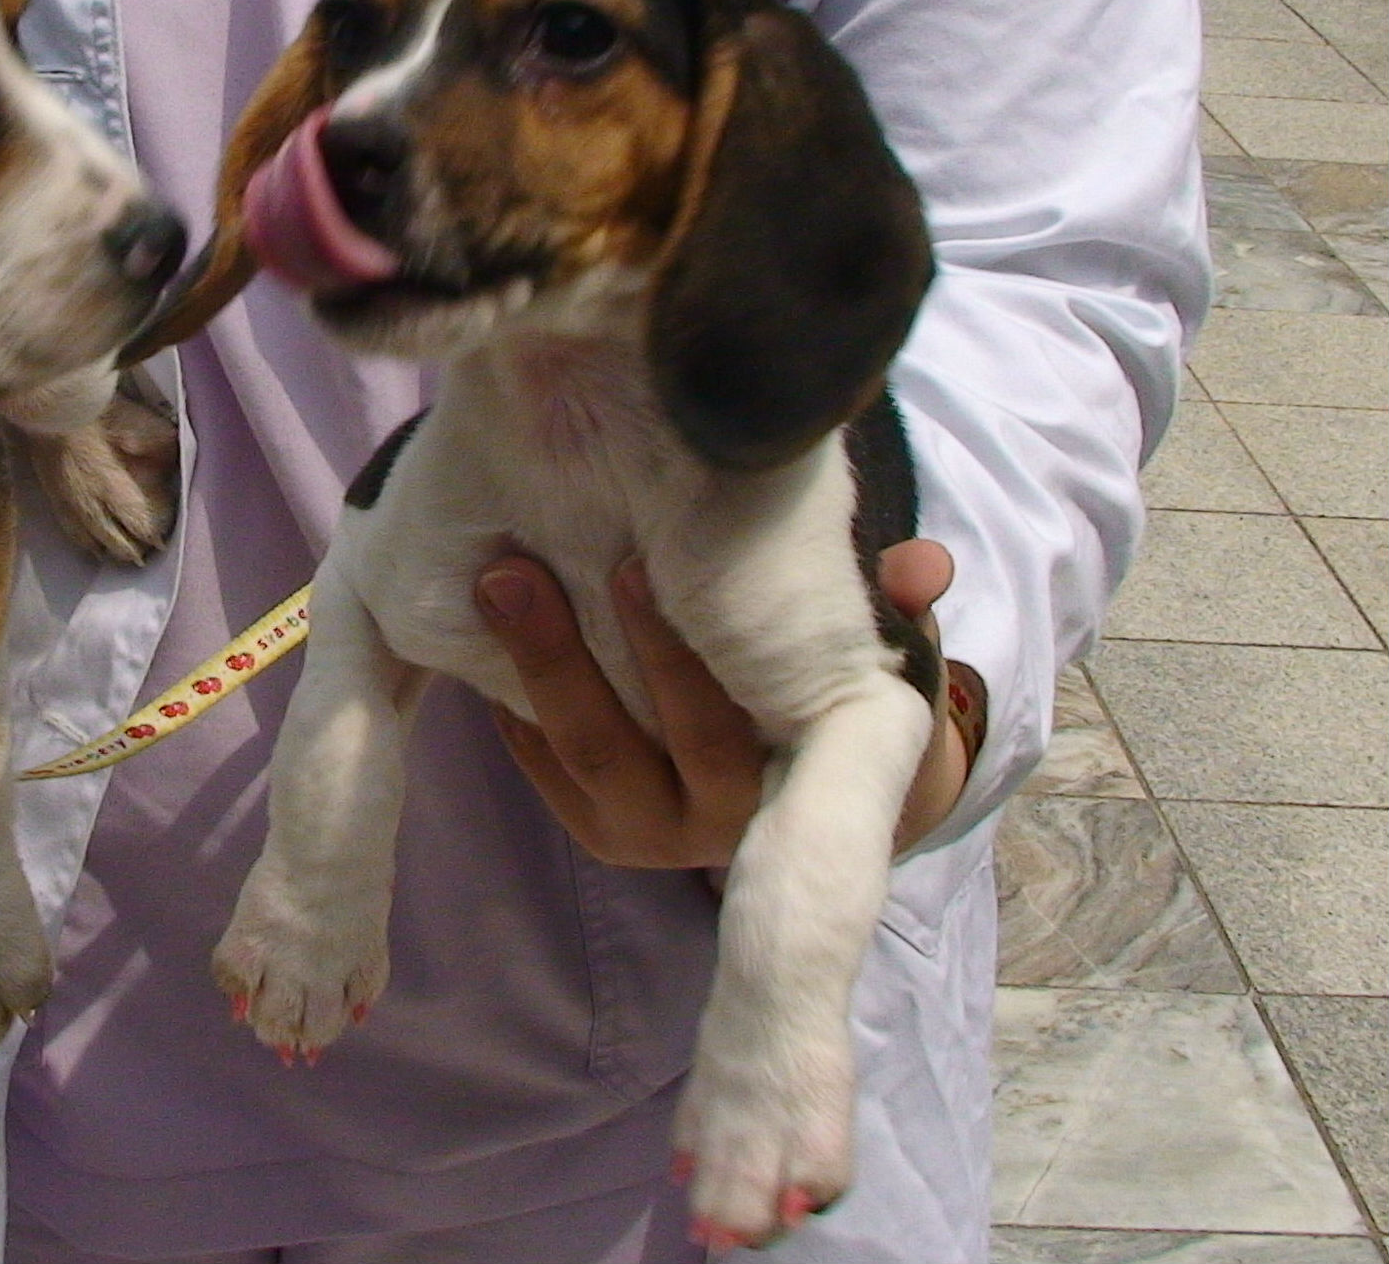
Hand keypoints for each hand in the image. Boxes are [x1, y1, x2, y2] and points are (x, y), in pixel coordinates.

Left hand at [474, 541, 969, 869]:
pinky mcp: (595, 827)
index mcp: (780, 792)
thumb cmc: (849, 704)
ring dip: (528, 667)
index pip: (716, 729)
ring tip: (494, 583)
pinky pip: (539, 767)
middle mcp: (706, 831)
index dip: (674, 658)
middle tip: (521, 566)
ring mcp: (643, 834)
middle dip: (564, 655)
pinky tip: (478, 634)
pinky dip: (508, 704)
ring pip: (574, 754)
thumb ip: (900, 612)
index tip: (636, 567)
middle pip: (619, 743)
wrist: (832, 800)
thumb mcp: (889, 665)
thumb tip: (923, 567)